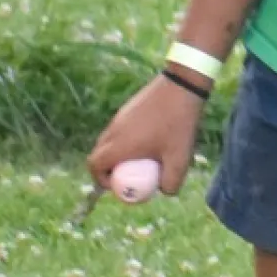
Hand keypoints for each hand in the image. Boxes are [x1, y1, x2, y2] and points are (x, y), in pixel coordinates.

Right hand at [85, 76, 204, 200]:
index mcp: (118, 145)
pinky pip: (119, 129)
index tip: (119, 185)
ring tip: (141, 158)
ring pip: (109, 140)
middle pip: (99, 154)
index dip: (101, 179)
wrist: (182, 85)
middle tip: (129, 175)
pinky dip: (125, 139)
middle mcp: (113, 131)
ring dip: (117, 153)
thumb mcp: (180, 157)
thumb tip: (165, 192)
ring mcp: (119, 117)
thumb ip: (172, 181)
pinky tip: (150, 139)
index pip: (94, 166)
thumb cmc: (179, 123)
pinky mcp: (128, 107)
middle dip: (109, 168)